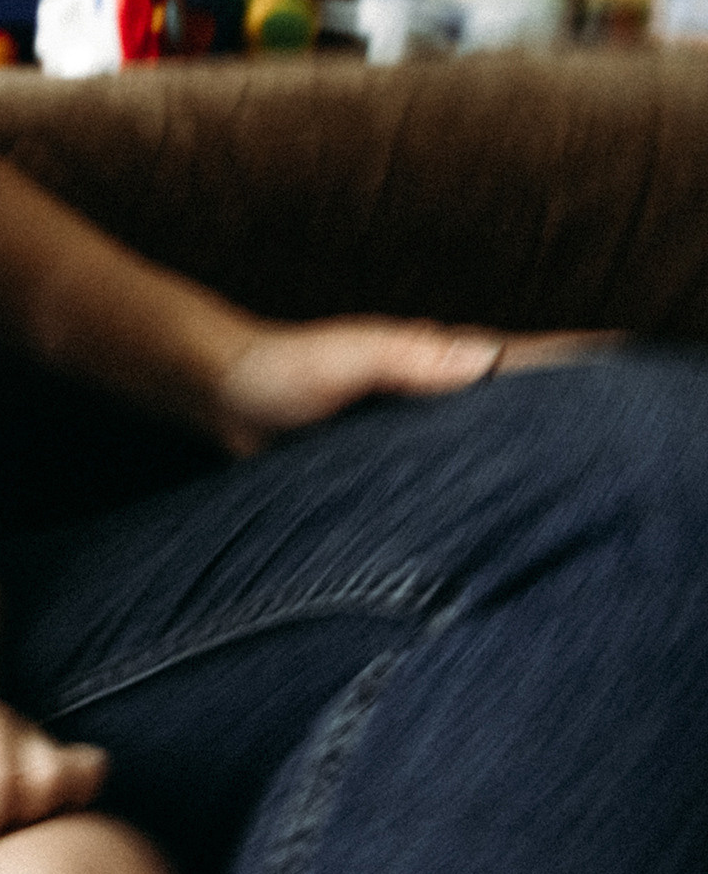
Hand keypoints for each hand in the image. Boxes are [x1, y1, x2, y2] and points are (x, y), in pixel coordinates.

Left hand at [208, 317, 617, 456]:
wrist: (221, 395)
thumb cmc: (278, 369)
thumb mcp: (342, 357)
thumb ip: (404, 355)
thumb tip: (483, 355)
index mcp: (447, 361)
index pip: (538, 360)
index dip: (594, 365)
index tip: (649, 371)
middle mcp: (447, 394)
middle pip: (538, 404)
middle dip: (596, 413)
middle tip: (653, 436)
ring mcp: (426, 432)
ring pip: (507, 443)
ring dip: (555, 453)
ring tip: (615, 479)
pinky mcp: (399, 468)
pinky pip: (465, 477)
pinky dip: (500, 487)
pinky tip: (522, 518)